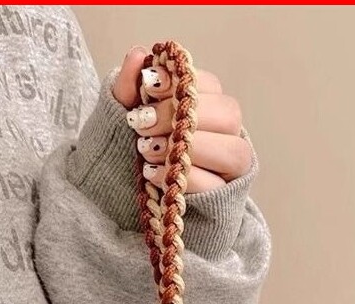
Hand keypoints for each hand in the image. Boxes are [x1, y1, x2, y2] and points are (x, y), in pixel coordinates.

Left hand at [113, 46, 251, 193]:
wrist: (120, 193)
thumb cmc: (132, 147)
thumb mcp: (124, 115)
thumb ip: (130, 86)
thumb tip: (139, 55)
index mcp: (206, 106)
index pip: (210, 86)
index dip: (182, 83)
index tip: (148, 86)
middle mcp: (226, 134)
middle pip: (229, 115)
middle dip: (184, 117)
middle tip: (142, 123)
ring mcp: (229, 168)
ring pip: (233, 152)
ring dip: (190, 149)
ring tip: (146, 149)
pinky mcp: (222, 197)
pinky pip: (215, 185)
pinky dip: (185, 178)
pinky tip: (151, 172)